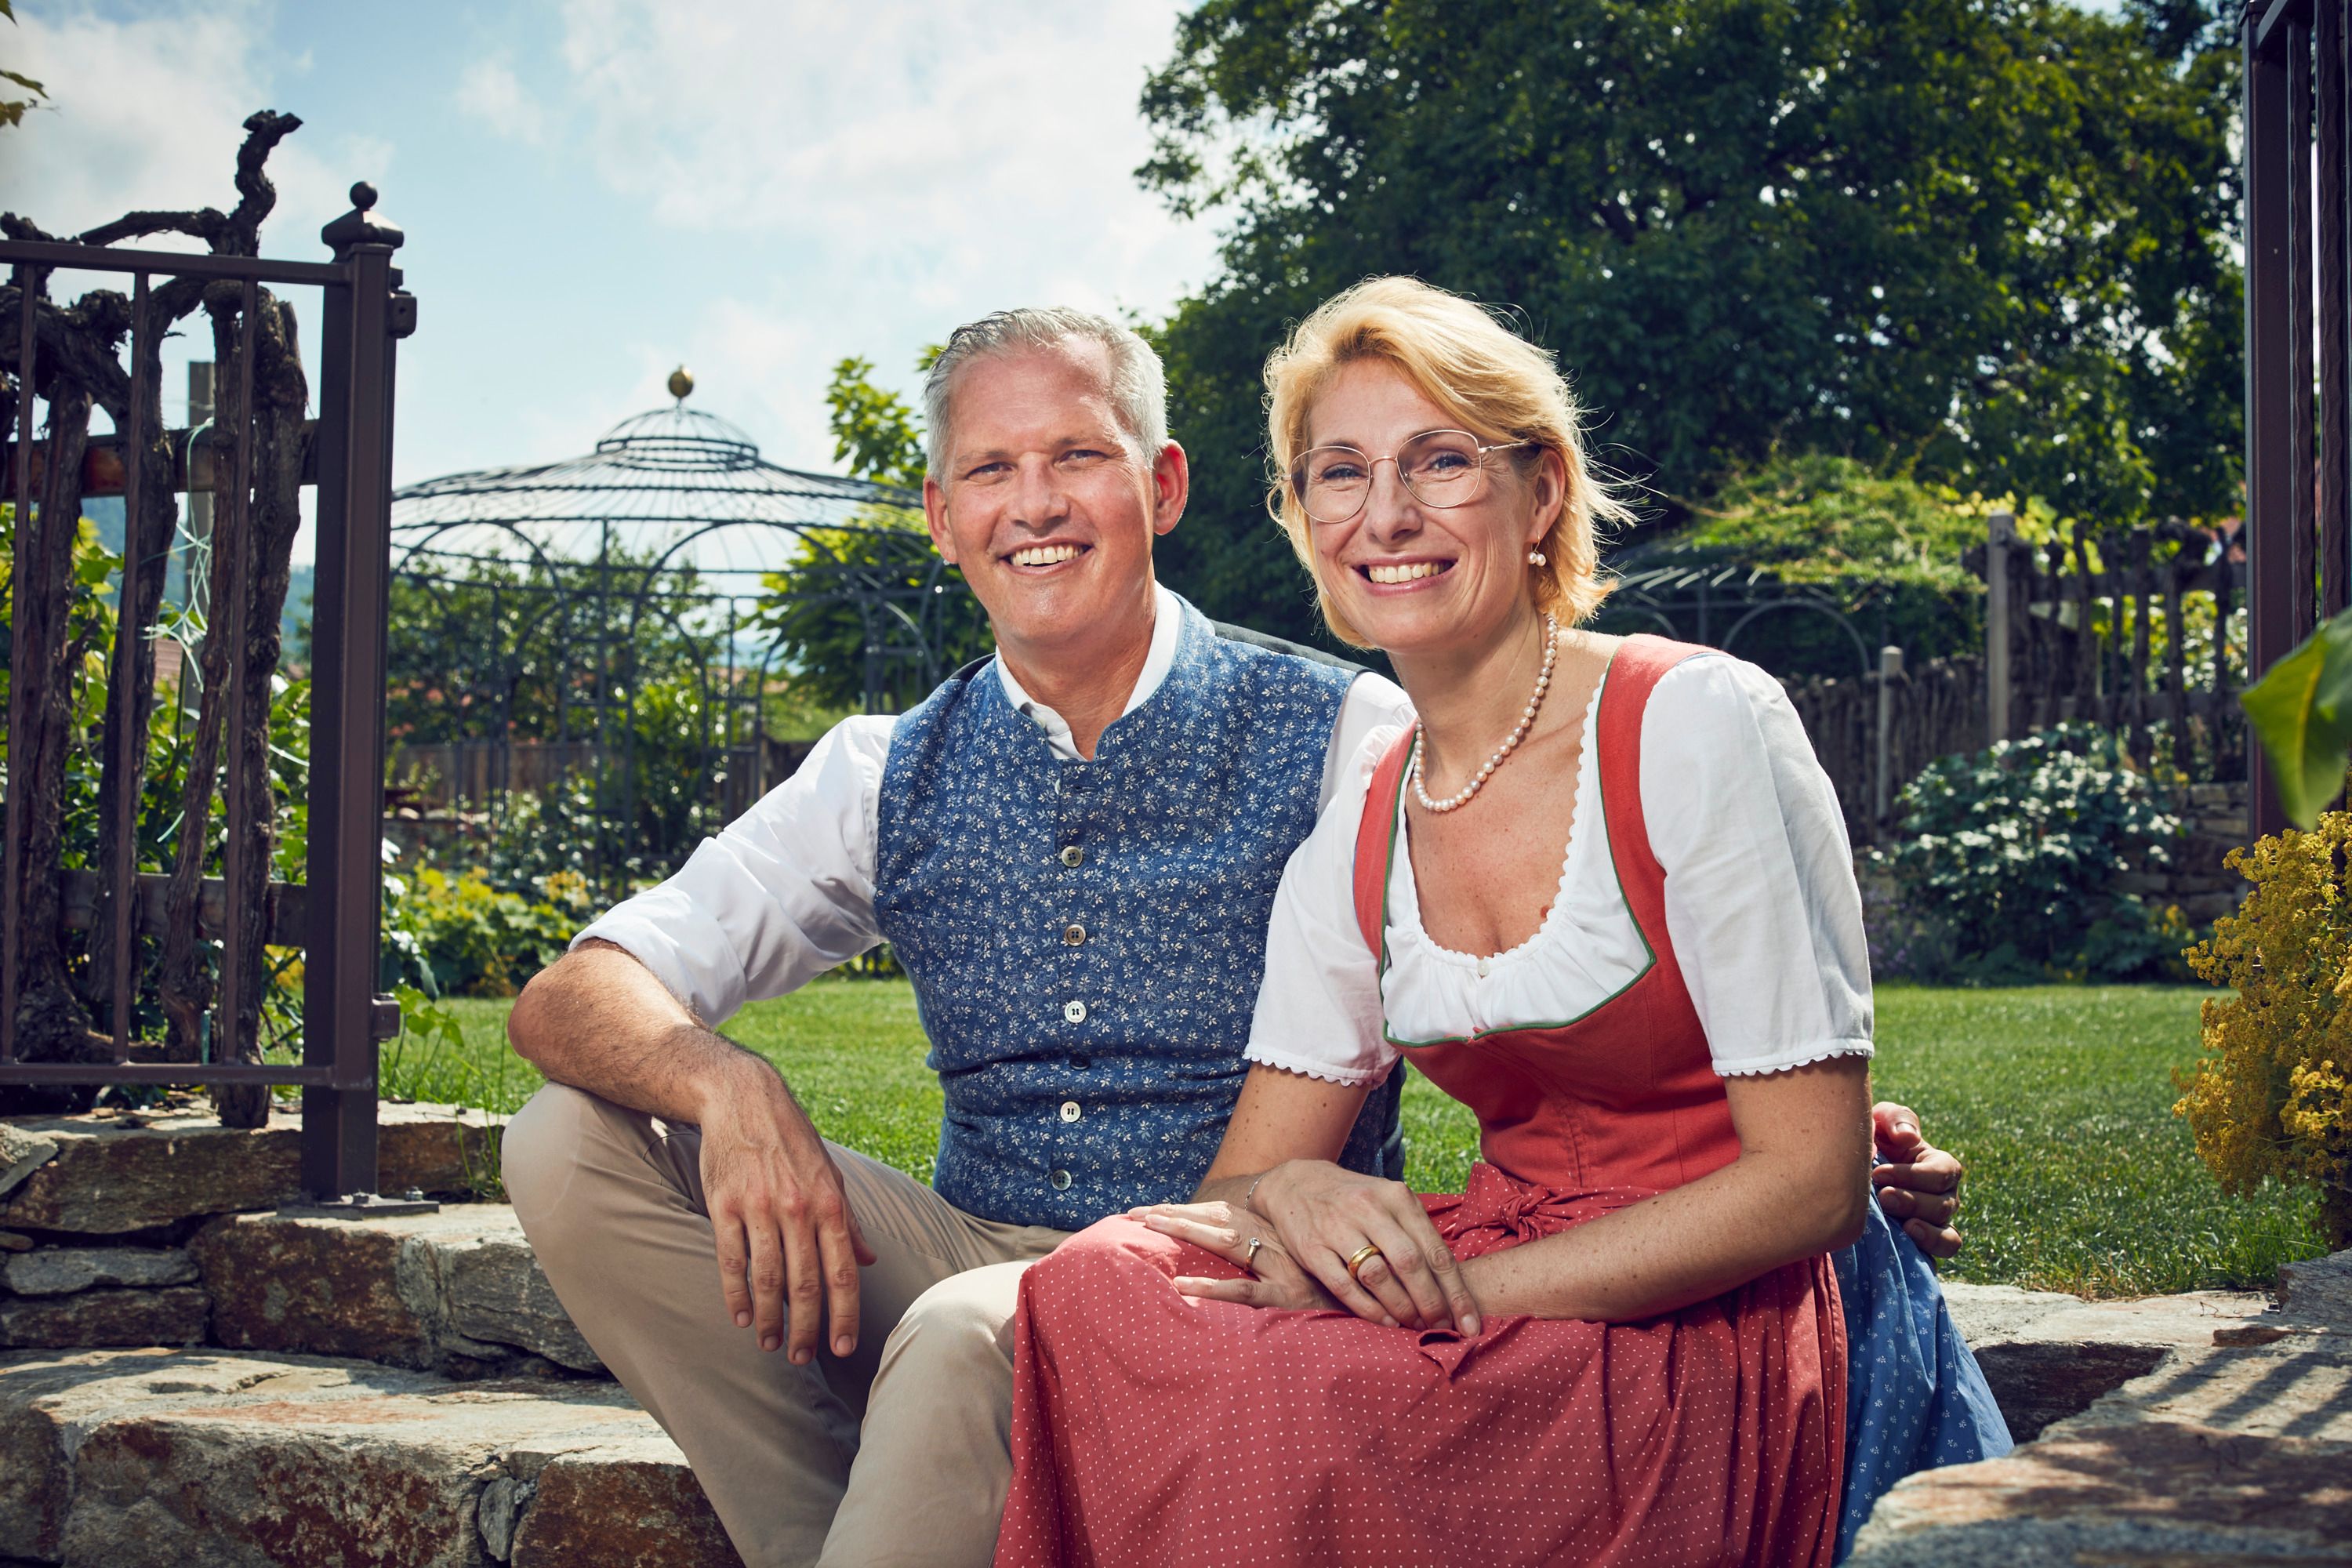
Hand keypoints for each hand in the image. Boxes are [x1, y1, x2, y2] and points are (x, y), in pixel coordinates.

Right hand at [696, 1054, 876, 1363]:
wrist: (744, 1099)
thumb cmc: (793, 1141)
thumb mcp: (831, 1175)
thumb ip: (849, 1221)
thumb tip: (869, 1261)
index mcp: (830, 1204)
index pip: (843, 1273)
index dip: (844, 1315)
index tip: (842, 1348)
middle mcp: (798, 1209)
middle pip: (805, 1284)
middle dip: (806, 1329)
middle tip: (802, 1357)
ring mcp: (759, 1208)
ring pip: (767, 1279)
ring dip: (769, 1319)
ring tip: (770, 1344)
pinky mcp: (724, 1205)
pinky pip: (731, 1260)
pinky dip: (735, 1294)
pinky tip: (740, 1317)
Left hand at [1131, 1201, 1342, 1312]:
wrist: (1382, 1298)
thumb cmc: (1335, 1286)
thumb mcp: (1298, 1266)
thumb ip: (1267, 1259)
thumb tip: (1229, 1259)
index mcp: (1273, 1234)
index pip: (1221, 1216)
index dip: (1184, 1211)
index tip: (1146, 1210)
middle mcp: (1274, 1244)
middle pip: (1216, 1222)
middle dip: (1174, 1215)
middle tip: (1134, 1213)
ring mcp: (1282, 1269)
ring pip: (1227, 1245)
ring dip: (1188, 1233)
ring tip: (1151, 1229)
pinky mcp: (1290, 1298)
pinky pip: (1247, 1293)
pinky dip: (1215, 1290)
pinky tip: (1184, 1289)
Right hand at [1247, 1161, 1481, 1333]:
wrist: (1296, 1185)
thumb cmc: (1355, 1201)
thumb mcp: (1389, 1203)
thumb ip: (1417, 1235)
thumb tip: (1453, 1285)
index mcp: (1396, 1197)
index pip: (1436, 1251)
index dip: (1456, 1292)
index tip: (1471, 1324)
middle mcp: (1369, 1208)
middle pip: (1411, 1263)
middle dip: (1432, 1303)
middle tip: (1443, 1328)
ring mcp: (1337, 1228)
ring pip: (1378, 1276)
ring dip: (1402, 1307)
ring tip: (1415, 1326)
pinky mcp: (1312, 1249)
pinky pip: (1345, 1286)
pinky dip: (1370, 1309)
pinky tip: (1387, 1322)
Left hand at [1871, 1100, 1963, 1258]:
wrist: (1846, 1175)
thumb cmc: (1869, 1141)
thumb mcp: (1879, 1120)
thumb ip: (1895, 1119)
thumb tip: (1908, 1137)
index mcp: (1937, 1165)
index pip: (1944, 1171)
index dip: (1915, 1175)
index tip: (1879, 1174)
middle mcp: (1942, 1196)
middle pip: (1944, 1204)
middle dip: (1912, 1201)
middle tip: (1882, 1197)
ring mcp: (1935, 1224)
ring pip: (1947, 1235)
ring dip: (1924, 1230)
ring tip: (1901, 1225)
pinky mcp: (1923, 1246)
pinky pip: (1942, 1253)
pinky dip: (1931, 1249)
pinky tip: (1908, 1240)